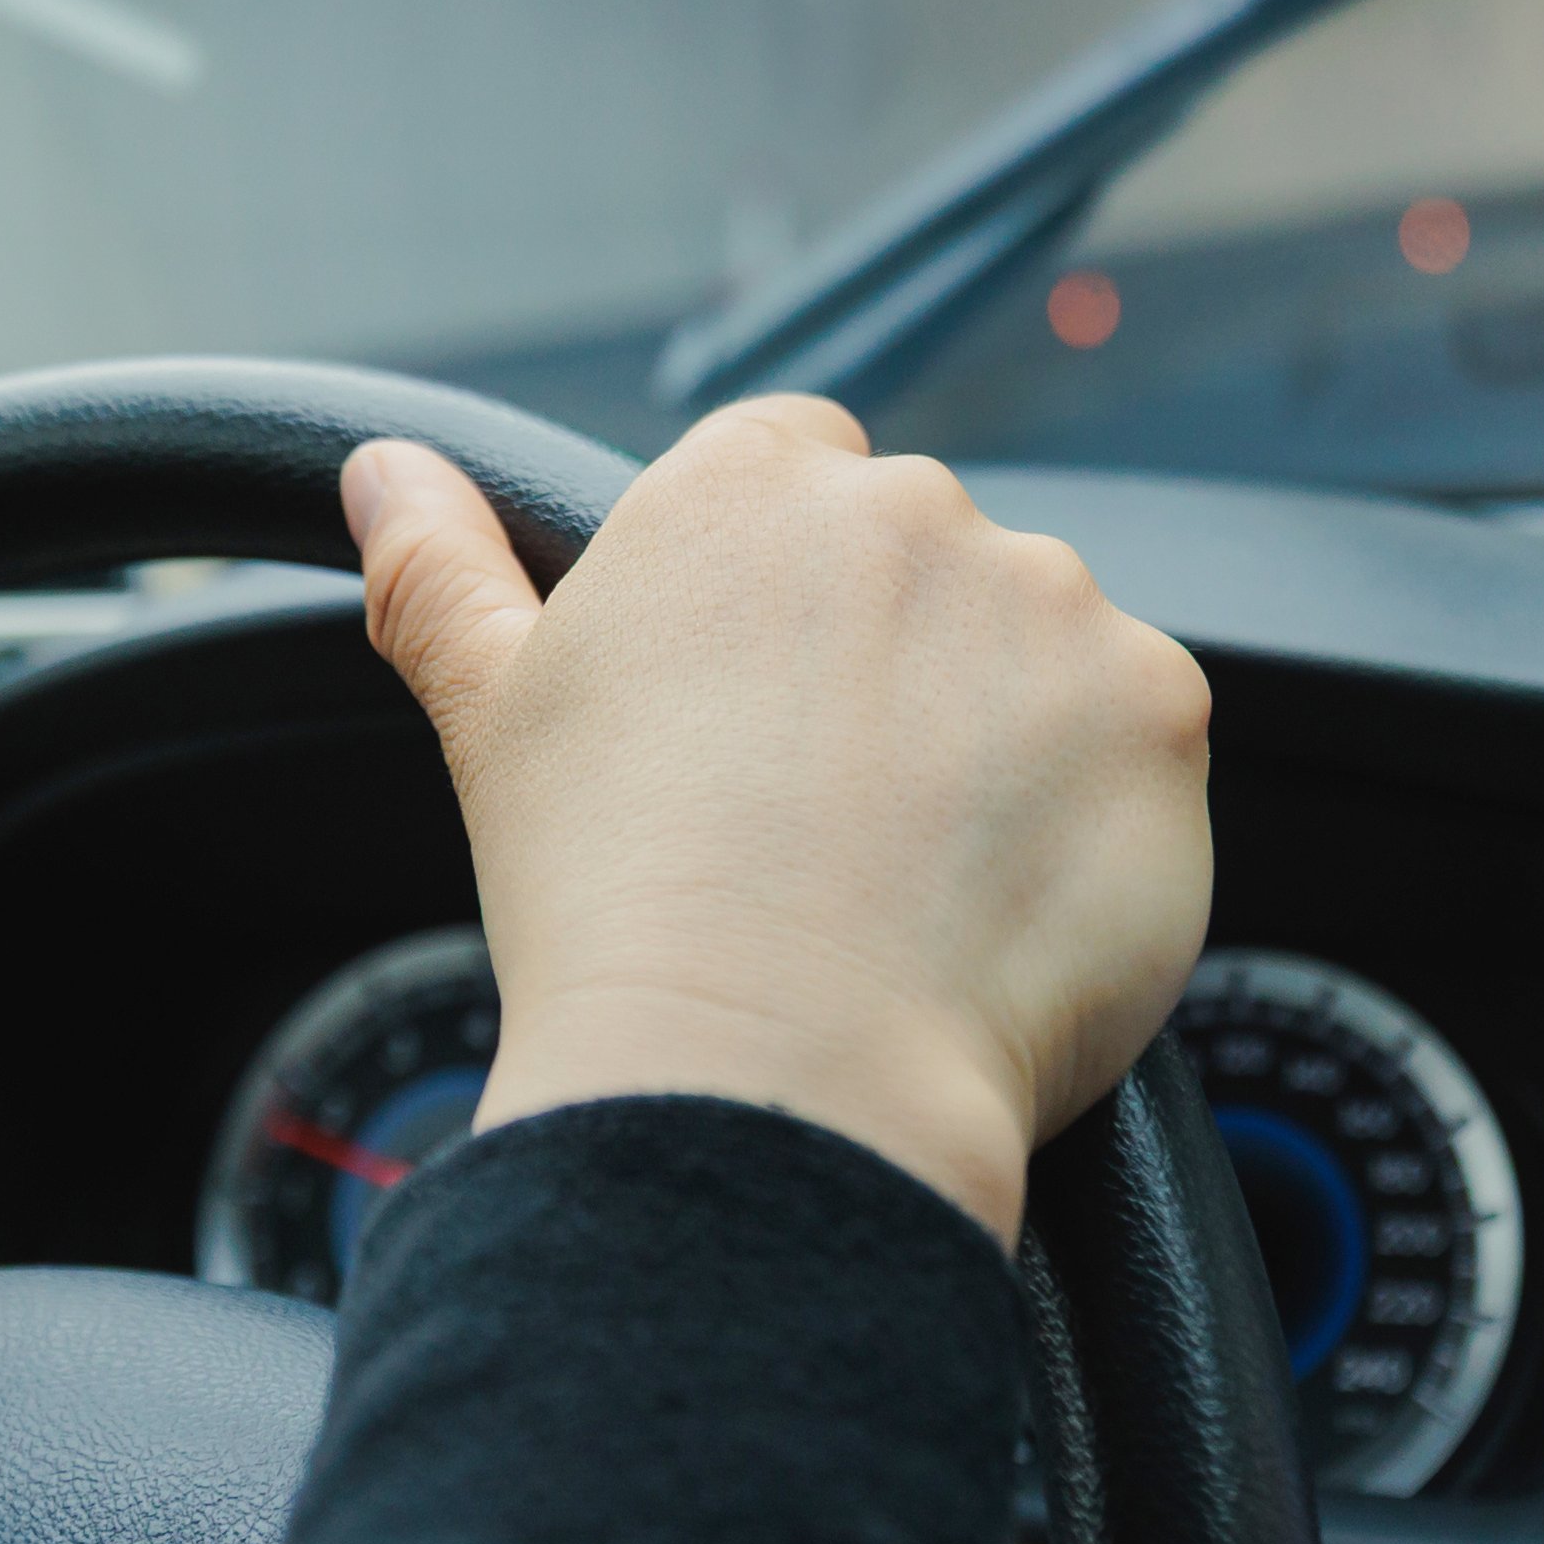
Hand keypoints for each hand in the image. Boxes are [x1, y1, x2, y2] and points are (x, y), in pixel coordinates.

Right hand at [343, 397, 1212, 1243]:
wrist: (767, 1074)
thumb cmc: (617, 907)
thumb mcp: (492, 718)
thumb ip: (442, 569)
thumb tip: (384, 470)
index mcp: (747, 488)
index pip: (801, 476)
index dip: (788, 608)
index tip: (768, 718)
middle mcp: (908, 511)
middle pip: (930, 564)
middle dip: (903, 672)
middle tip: (835, 824)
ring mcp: (1050, 603)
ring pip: (1042, 652)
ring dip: (1007, 734)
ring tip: (917, 880)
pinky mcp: (1159, 706)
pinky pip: (1140, 741)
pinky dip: (1097, 814)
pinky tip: (1009, 903)